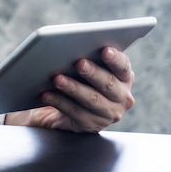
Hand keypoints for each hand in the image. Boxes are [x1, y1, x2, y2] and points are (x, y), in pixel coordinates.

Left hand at [5, 47, 134, 132]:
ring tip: (57, 79)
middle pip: (109, 84)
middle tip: (79, 63)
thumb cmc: (77, 81)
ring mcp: (109, 113)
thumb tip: (69, 47)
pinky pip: (75, 112)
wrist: (63, 110)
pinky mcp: (92, 125)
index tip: (105, 50)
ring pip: (92, 99)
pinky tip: (47, 94)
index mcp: (123, 77)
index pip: (123, 66)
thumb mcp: (84, 69)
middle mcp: (122, 97)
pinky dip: (59, 102)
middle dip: (93, 73)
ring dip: (73, 88)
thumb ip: (86, 58)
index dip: (115, 59)